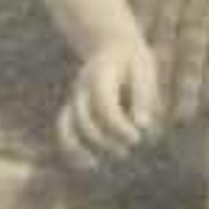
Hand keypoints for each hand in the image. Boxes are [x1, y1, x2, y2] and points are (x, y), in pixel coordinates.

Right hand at [56, 33, 160, 170]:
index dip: (119, 127)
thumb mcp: (144, 69)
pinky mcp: (73, 108)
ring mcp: (74, 98)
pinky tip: (87, 164)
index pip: (104, 106)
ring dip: (81, 148)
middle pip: (85, 120)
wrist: (109, 43)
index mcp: (99, 74)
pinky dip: (71, 148)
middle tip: (132, 144)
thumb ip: (144, 95)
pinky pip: (64, 129)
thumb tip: (142, 125)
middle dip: (107, 139)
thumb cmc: (132, 60)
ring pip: (68, 126)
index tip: (137, 138)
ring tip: (96, 164)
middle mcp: (81, 87)